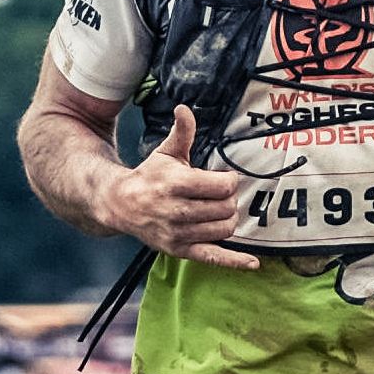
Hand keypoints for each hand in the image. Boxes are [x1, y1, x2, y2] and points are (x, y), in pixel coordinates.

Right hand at [103, 107, 254, 267]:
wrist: (121, 205)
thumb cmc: (150, 176)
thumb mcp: (166, 153)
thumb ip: (181, 132)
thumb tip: (184, 108)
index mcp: (176, 184)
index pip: (222, 186)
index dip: (229, 180)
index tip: (222, 178)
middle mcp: (177, 211)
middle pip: (226, 208)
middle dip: (229, 199)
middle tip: (220, 195)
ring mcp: (178, 234)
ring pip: (224, 229)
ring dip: (228, 219)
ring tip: (219, 210)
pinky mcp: (179, 251)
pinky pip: (213, 258)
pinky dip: (234, 262)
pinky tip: (253, 264)